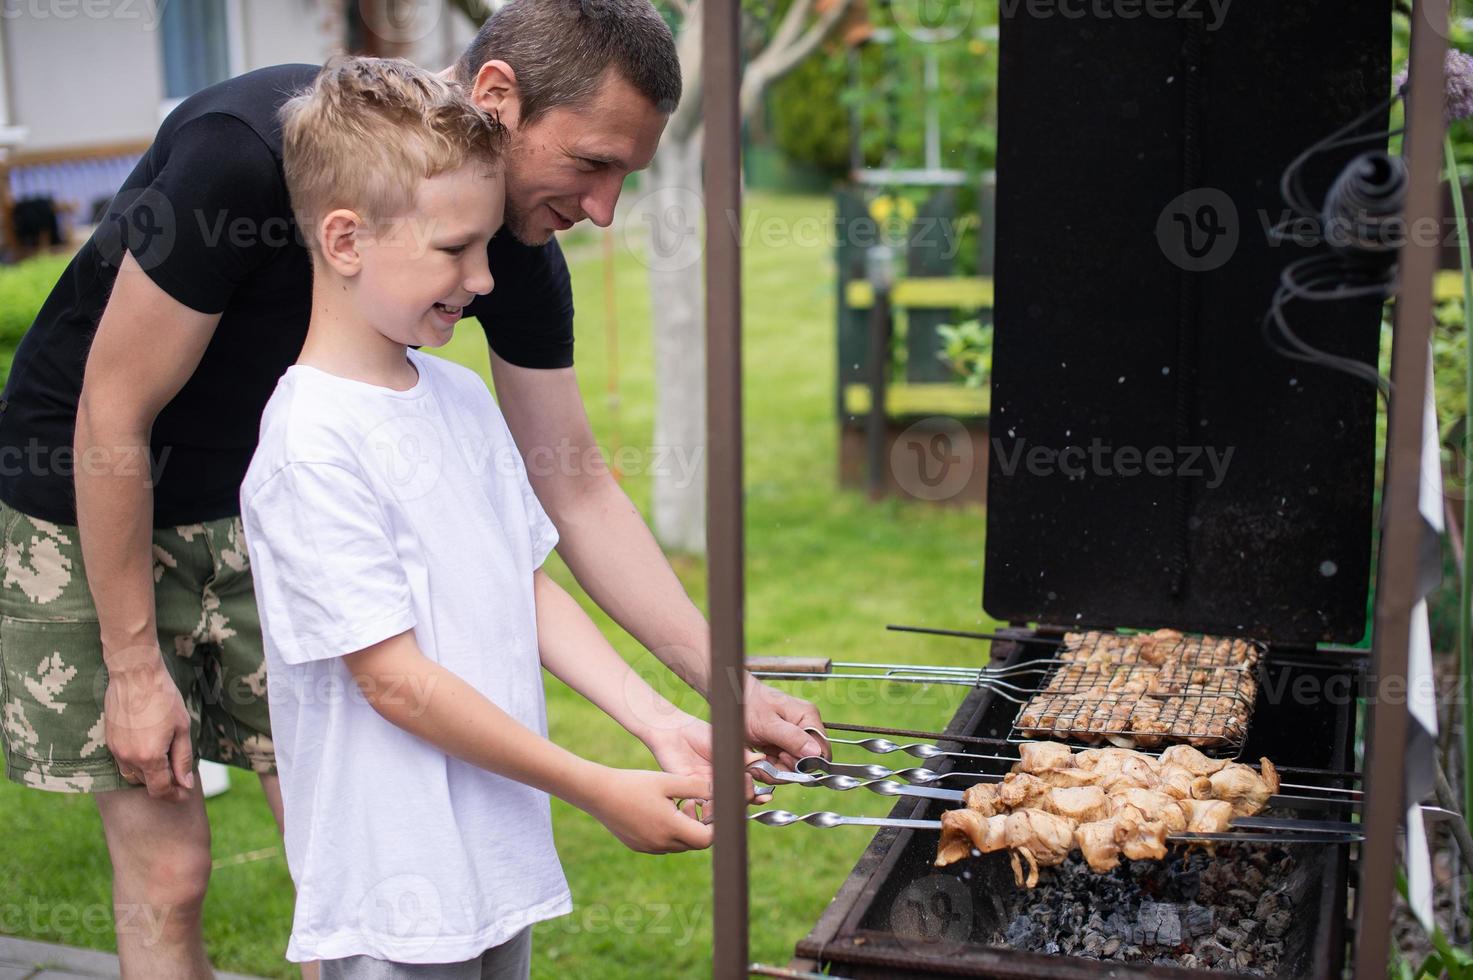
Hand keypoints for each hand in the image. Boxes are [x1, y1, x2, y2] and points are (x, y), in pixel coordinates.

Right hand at [103, 653, 193, 801]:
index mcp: (149, 757)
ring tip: (167, 758)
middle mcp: (128, 758)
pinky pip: (123, 762)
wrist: (135, 675)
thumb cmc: (163, 698)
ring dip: (150, 773)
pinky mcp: (109, 741)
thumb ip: (183, 759)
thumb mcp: (181, 728)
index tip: (185, 793)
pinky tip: (151, 747)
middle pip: (147, 784)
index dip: (174, 796)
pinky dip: (138, 762)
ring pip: (134, 775)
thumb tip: (185, 784)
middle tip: (181, 774)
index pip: (160, 790)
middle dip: (165, 783)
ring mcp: (116, 751)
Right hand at [582, 767, 715, 853]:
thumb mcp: (668, 780)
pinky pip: (663, 845)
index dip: (714, 826)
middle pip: (694, 844)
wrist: (598, 793)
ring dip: (684, 831)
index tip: (712, 810)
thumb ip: (696, 787)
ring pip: (678, 846)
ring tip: (676, 806)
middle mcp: (661, 844)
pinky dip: (668, 833)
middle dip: (700, 828)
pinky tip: (659, 812)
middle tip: (694, 805)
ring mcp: (649, 848)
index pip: (706, 839)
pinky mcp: (638, 846)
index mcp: (671, 828)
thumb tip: (719, 793)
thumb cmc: (634, 783)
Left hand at [645, 715, 771, 813]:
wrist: (672, 730)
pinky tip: (714, 799)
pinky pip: (702, 803)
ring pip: (721, 805)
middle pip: (737, 800)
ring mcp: (704, 787)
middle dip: (747, 800)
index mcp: (729, 770)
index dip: (757, 794)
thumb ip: (740, 752)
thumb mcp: (723, 741)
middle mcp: (718, 782)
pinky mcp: (689, 789)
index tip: (766, 796)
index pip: (747, 787)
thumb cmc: (697, 731)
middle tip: (751, 794)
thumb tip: (761, 759)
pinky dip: (710, 806)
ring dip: (729, 805)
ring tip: (734, 798)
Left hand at [744, 675, 828, 769]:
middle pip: (807, 763)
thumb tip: (816, 753)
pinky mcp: (782, 745)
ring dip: (774, 769)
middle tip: (765, 760)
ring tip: (758, 760)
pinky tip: (757, 759)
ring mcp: (793, 738)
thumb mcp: (768, 723)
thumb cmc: (748, 705)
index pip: (822, 750)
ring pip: (793, 768)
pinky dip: (769, 767)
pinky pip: (781, 765)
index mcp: (807, 717)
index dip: (805, 762)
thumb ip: (792, 737)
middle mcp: (804, 728)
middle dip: (785, 768)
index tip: (782, 757)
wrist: (732, 700)